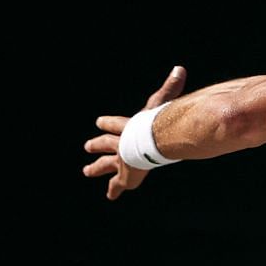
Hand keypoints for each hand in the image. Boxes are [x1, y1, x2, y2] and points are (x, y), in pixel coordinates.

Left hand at [82, 65, 186, 200]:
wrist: (148, 141)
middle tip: (86, 147)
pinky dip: (114, 190)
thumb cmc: (156, 122)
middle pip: (105, 144)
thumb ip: (171, 87)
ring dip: (96, 168)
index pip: (115, 124)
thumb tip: (180, 68)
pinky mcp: (125, 176)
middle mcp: (120, 144)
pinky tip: (110, 196)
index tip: (98, 122)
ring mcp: (121, 161)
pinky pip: (117, 185)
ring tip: (86, 171)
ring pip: (105, 165)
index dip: (107, 124)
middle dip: (96, 145)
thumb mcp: (162, 102)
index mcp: (127, 127)